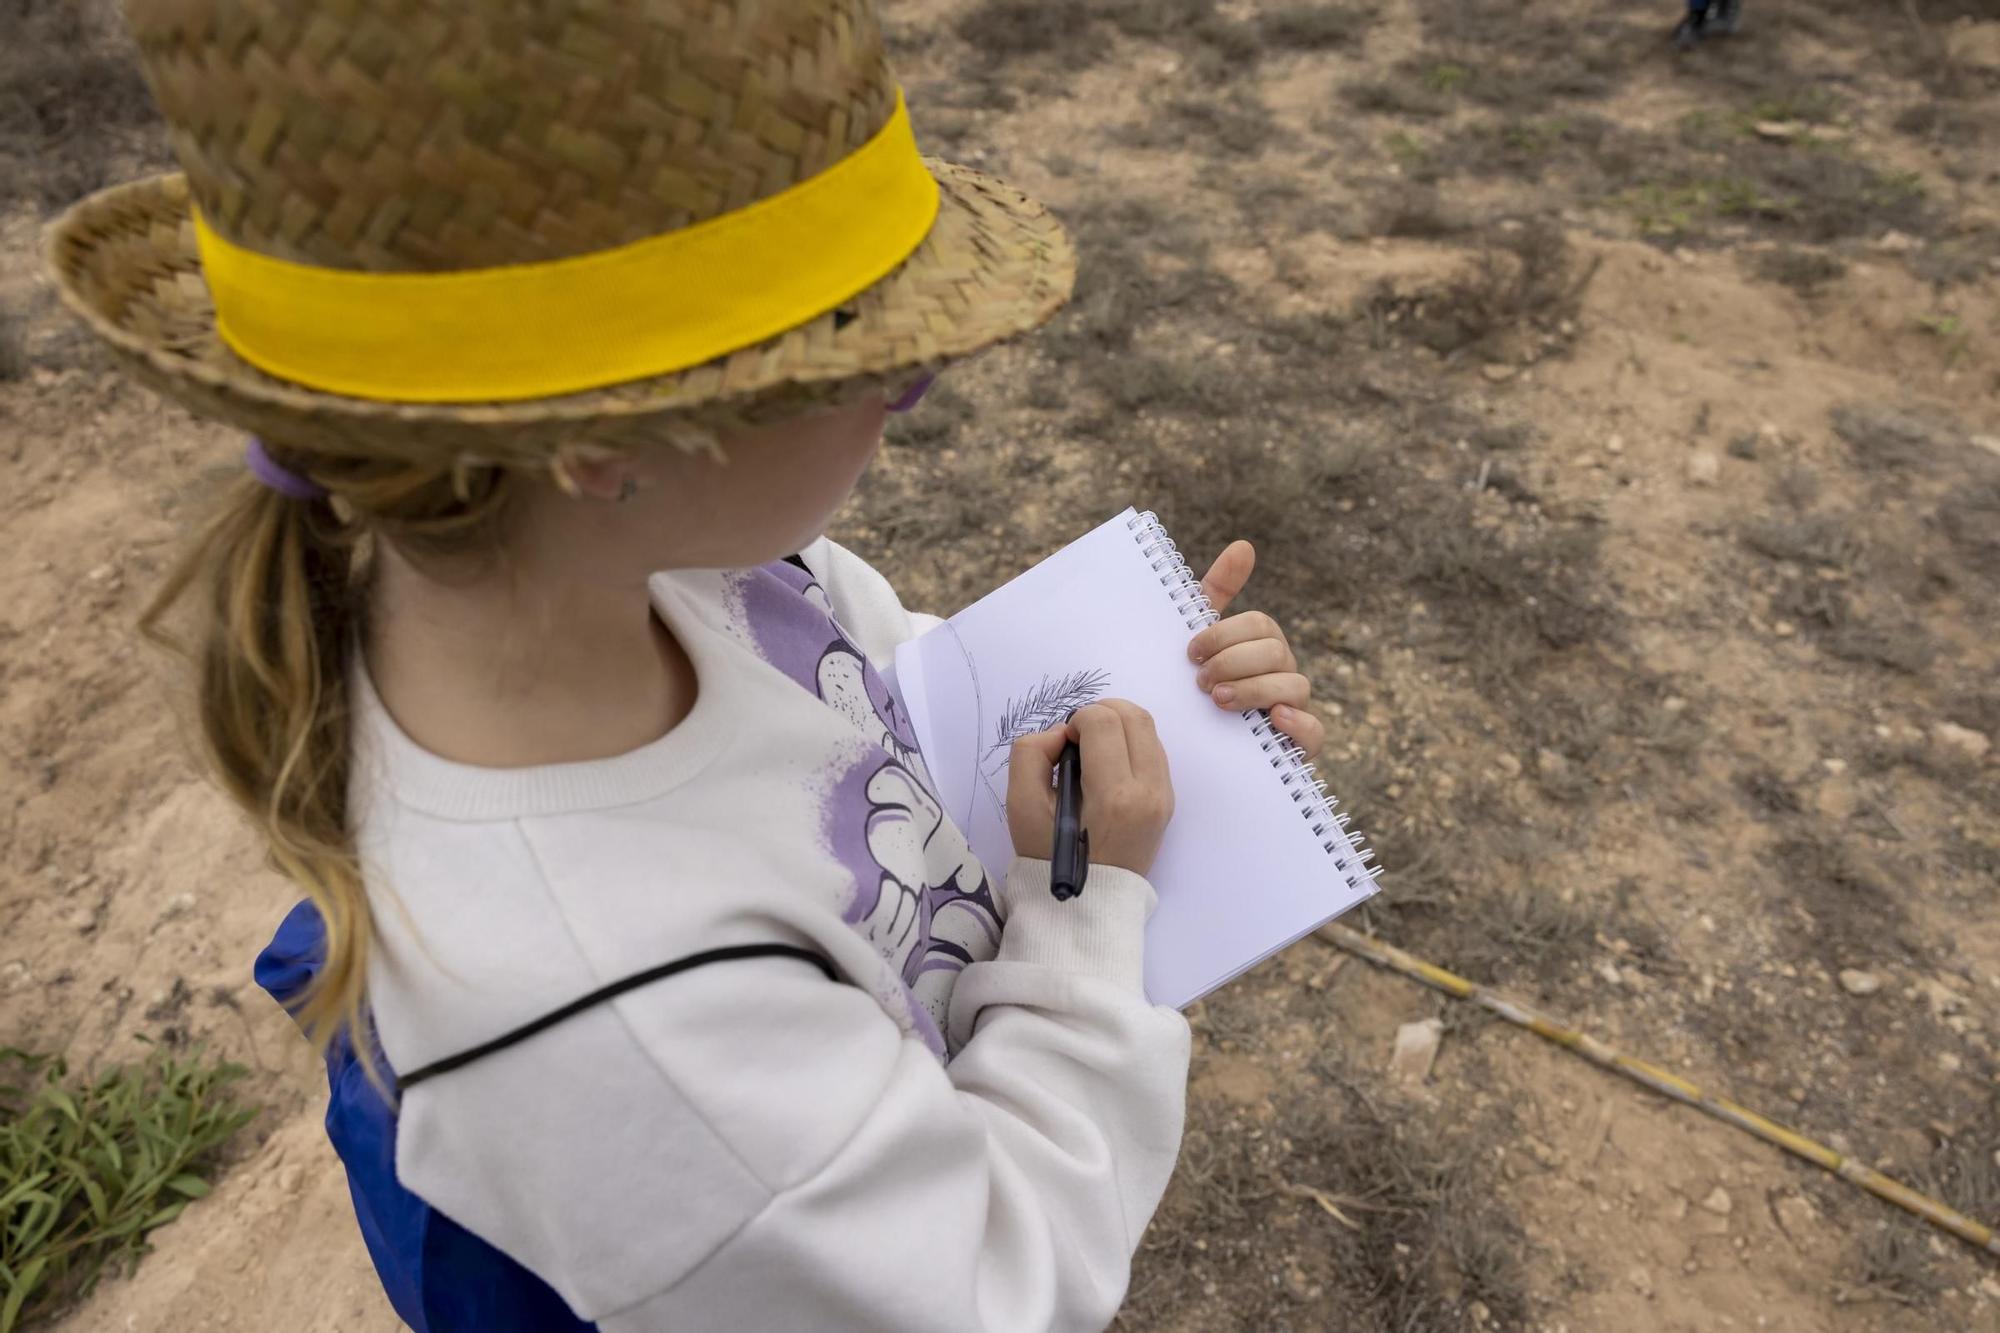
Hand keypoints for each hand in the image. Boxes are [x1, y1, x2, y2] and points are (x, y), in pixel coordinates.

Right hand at [1007, 700, 1174, 877]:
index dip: (1077, 719)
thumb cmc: (1050, 857)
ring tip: (1093, 750)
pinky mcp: (1167, 801)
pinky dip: (1131, 743)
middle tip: (1079, 736)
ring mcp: (1164, 797)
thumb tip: (1061, 734)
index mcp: (1114, 796)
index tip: (1064, 744)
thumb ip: (1030, 754)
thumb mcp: (1021, 806)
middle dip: (1101, 712)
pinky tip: (1109, 765)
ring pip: (1149, 729)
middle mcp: (1148, 792)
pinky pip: (1154, 751)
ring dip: (1118, 725)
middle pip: (1135, 716)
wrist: (1089, 902)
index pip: (1103, 722)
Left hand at [1187, 540, 1324, 761]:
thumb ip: (1216, 593)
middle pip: (1275, 651)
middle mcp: (1284, 672)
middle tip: (1200, 682)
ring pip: (1294, 686)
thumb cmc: (1203, 686)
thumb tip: (1245, 545)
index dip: (1224, 635)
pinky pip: (1315, 732)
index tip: (1190, 653)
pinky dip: (1298, 724)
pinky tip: (1273, 718)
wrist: (1198, 749)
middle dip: (1233, 663)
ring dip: (1252, 690)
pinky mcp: (1300, 745)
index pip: (1259, 625)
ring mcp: (1295, 707)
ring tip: (1217, 701)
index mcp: (1262, 645)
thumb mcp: (1202, 642)